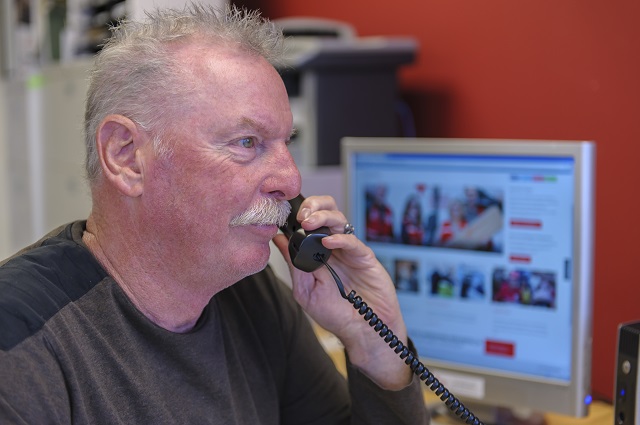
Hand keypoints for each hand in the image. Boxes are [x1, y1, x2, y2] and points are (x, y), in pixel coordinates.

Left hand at [272, 195, 411, 388]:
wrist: (363, 331)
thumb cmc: (336, 314)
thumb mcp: (306, 289)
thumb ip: (294, 264)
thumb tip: (278, 240)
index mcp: (318, 252)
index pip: (309, 222)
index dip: (300, 214)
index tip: (286, 216)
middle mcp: (334, 247)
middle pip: (327, 212)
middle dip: (314, 206)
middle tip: (302, 214)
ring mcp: (350, 251)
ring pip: (339, 219)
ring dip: (323, 217)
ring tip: (309, 223)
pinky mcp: (364, 258)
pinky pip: (353, 242)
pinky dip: (340, 239)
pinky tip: (329, 243)